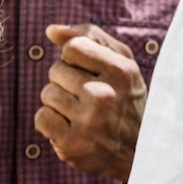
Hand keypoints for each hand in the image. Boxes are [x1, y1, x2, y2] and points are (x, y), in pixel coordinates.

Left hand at [34, 23, 147, 181]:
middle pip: (56, 70)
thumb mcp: (122, 63)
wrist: (141, 152)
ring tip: (80, 111)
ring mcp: (87, 122)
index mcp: (121, 72)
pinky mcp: (72, 145)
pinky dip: (51, 122)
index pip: (73, 47)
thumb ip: (90, 37)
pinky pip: (41, 118)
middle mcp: (104, 96)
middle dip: (66, 81)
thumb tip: (50, 30)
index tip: (88, 71)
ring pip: (47, 94)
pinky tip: (70, 126)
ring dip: (59, 101)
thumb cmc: (127, 100)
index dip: (75, 58)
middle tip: (87, 96)